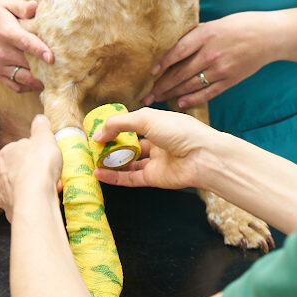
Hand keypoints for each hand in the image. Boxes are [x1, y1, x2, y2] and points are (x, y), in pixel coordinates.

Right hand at [0, 0, 53, 91]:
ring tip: (55, 79)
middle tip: (65, 71)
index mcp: (7, 33)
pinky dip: (28, 87)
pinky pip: (14, 86)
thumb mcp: (9, 2)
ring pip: (23, 79)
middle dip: (46, 69)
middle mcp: (2, 52)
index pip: (25, 44)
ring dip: (39, 80)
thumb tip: (35, 6)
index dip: (39, 51)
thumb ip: (23, 7)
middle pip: (28, 64)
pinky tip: (40, 82)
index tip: (52, 58)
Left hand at [0, 115, 62, 221]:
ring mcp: (3, 193)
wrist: (35, 197)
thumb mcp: (45, 137)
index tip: (47, 157)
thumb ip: (41, 127)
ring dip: (30, 189)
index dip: (36, 153)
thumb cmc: (39, 165)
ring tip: (48, 188)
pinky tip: (42, 201)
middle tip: (48, 174)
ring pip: (17, 189)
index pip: (20, 149)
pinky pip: (21, 205)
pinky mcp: (9, 210)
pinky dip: (30, 203)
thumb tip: (39, 119)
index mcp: (6, 153)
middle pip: (17, 170)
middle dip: (31, 172)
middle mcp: (0, 173)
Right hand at [93, 107, 218, 191]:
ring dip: (111, 162)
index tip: (98, 131)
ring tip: (93, 160)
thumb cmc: (180, 131)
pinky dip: (114, 177)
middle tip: (93, 147)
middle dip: (112, 145)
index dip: (116, 126)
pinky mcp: (154, 178)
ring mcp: (156, 161)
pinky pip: (130, 178)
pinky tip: (99, 174)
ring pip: (129, 162)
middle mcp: (157, 141)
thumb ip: (120, 123)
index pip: (133, 123)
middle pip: (130, 143)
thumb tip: (99, 133)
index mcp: (158, 123)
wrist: (202, 157)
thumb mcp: (147, 119)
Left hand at [144, 12, 279, 107]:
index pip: (177, 51)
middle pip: (181, 72)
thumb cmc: (241, 25)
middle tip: (148, 95)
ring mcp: (221, 69)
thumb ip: (195, 35)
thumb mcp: (215, 24)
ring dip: (173, 94)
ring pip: (191, 85)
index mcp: (205, 35)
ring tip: (159, 99)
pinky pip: (208, 93)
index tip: (151, 73)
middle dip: (162, 85)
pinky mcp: (230, 80)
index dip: (162, 63)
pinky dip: (193, 99)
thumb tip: (174, 46)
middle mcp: (211, 53)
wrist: (269, 36)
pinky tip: (181, 103)